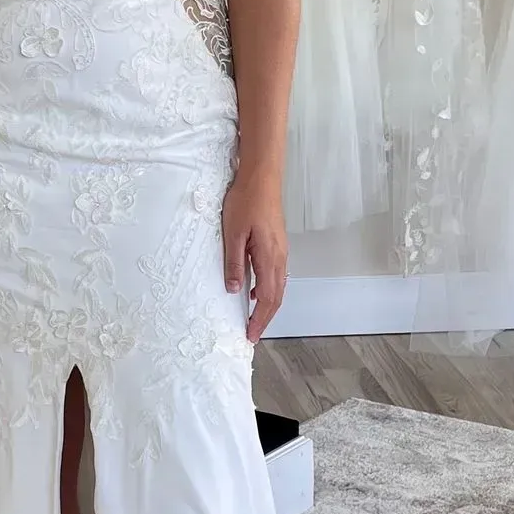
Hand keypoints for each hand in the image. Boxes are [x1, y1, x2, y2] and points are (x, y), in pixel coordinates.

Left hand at [222, 169, 287, 340]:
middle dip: (265, 318)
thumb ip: (234, 263)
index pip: (266, 298)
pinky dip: (268, 289)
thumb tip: (234, 290)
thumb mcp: (232, 233)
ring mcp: (281, 250)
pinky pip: (276, 274)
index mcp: (269, 257)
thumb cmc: (246, 201)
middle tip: (253, 334)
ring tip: (254, 319)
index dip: (259, 319)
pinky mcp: (278, 244)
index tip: (250, 335)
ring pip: (278, 287)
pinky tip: (254, 291)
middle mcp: (279, 257)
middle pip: (276, 297)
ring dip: (267, 305)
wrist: (262, 177)